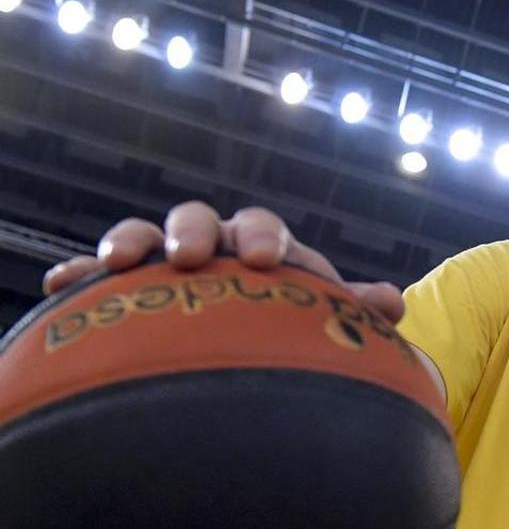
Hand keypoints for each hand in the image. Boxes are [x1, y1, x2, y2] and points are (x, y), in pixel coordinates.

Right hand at [42, 201, 405, 322]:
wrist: (251, 346)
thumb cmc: (290, 326)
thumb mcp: (322, 319)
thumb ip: (354, 311)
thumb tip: (391, 305)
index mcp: (263, 245)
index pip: (262, 226)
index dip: (262, 235)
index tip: (265, 258)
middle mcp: (214, 244)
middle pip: (198, 218)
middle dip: (193, 229)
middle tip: (190, 254)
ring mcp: (167, 262)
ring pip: (144, 236)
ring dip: (129, 241)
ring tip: (115, 262)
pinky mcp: (127, 288)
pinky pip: (97, 274)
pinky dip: (80, 272)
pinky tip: (60, 284)